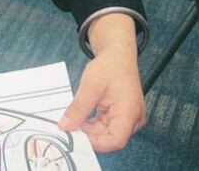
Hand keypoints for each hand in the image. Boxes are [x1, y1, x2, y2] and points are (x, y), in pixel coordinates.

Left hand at [59, 14, 145, 152]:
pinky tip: (80, 118)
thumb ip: (78, 107)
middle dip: (88, 136)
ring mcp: (128, 119)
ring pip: (106, 134)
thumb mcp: (90, 85)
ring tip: (72, 120)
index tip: (74, 136)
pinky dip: (92, 125)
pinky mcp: (121, 117)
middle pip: (110, 139)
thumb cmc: (109, 66)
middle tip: (68, 128)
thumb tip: (65, 126)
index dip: (95, 143)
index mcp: (130, 111)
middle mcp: (133, 119)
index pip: (115, 140)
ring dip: (89, 130)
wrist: (118, 55)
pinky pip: (105, 127)